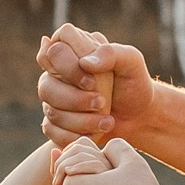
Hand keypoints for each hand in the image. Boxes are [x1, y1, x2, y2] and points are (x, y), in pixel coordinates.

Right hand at [36, 24, 157, 150]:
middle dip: (75, 99)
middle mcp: (58, 71)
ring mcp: (54, 96)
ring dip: (80, 120)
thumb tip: (85, 63)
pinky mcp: (55, 120)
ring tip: (107, 122)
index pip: (54, 48)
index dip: (67, 66)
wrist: (139, 116)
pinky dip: (73, 136)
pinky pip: (51, 129)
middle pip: (45, 84)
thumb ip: (111, 54)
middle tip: (102, 103)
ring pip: (50, 109)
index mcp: (73, 48)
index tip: (92, 82)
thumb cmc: (134, 84)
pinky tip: (94, 135)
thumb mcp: (132, 62)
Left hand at [49, 134, 113, 184]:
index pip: (79, 144)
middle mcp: (107, 162)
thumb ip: (58, 167)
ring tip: (57, 184)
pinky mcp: (112, 178)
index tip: (56, 174)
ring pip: (81, 154)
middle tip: (55, 182)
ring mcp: (110, 168)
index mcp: (99, 160)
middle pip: (78, 148)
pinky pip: (93, 164)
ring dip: (63, 167)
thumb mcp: (65, 184)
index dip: (64, 155)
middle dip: (61, 162)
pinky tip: (68, 177)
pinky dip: (77, 168)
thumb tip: (54, 150)